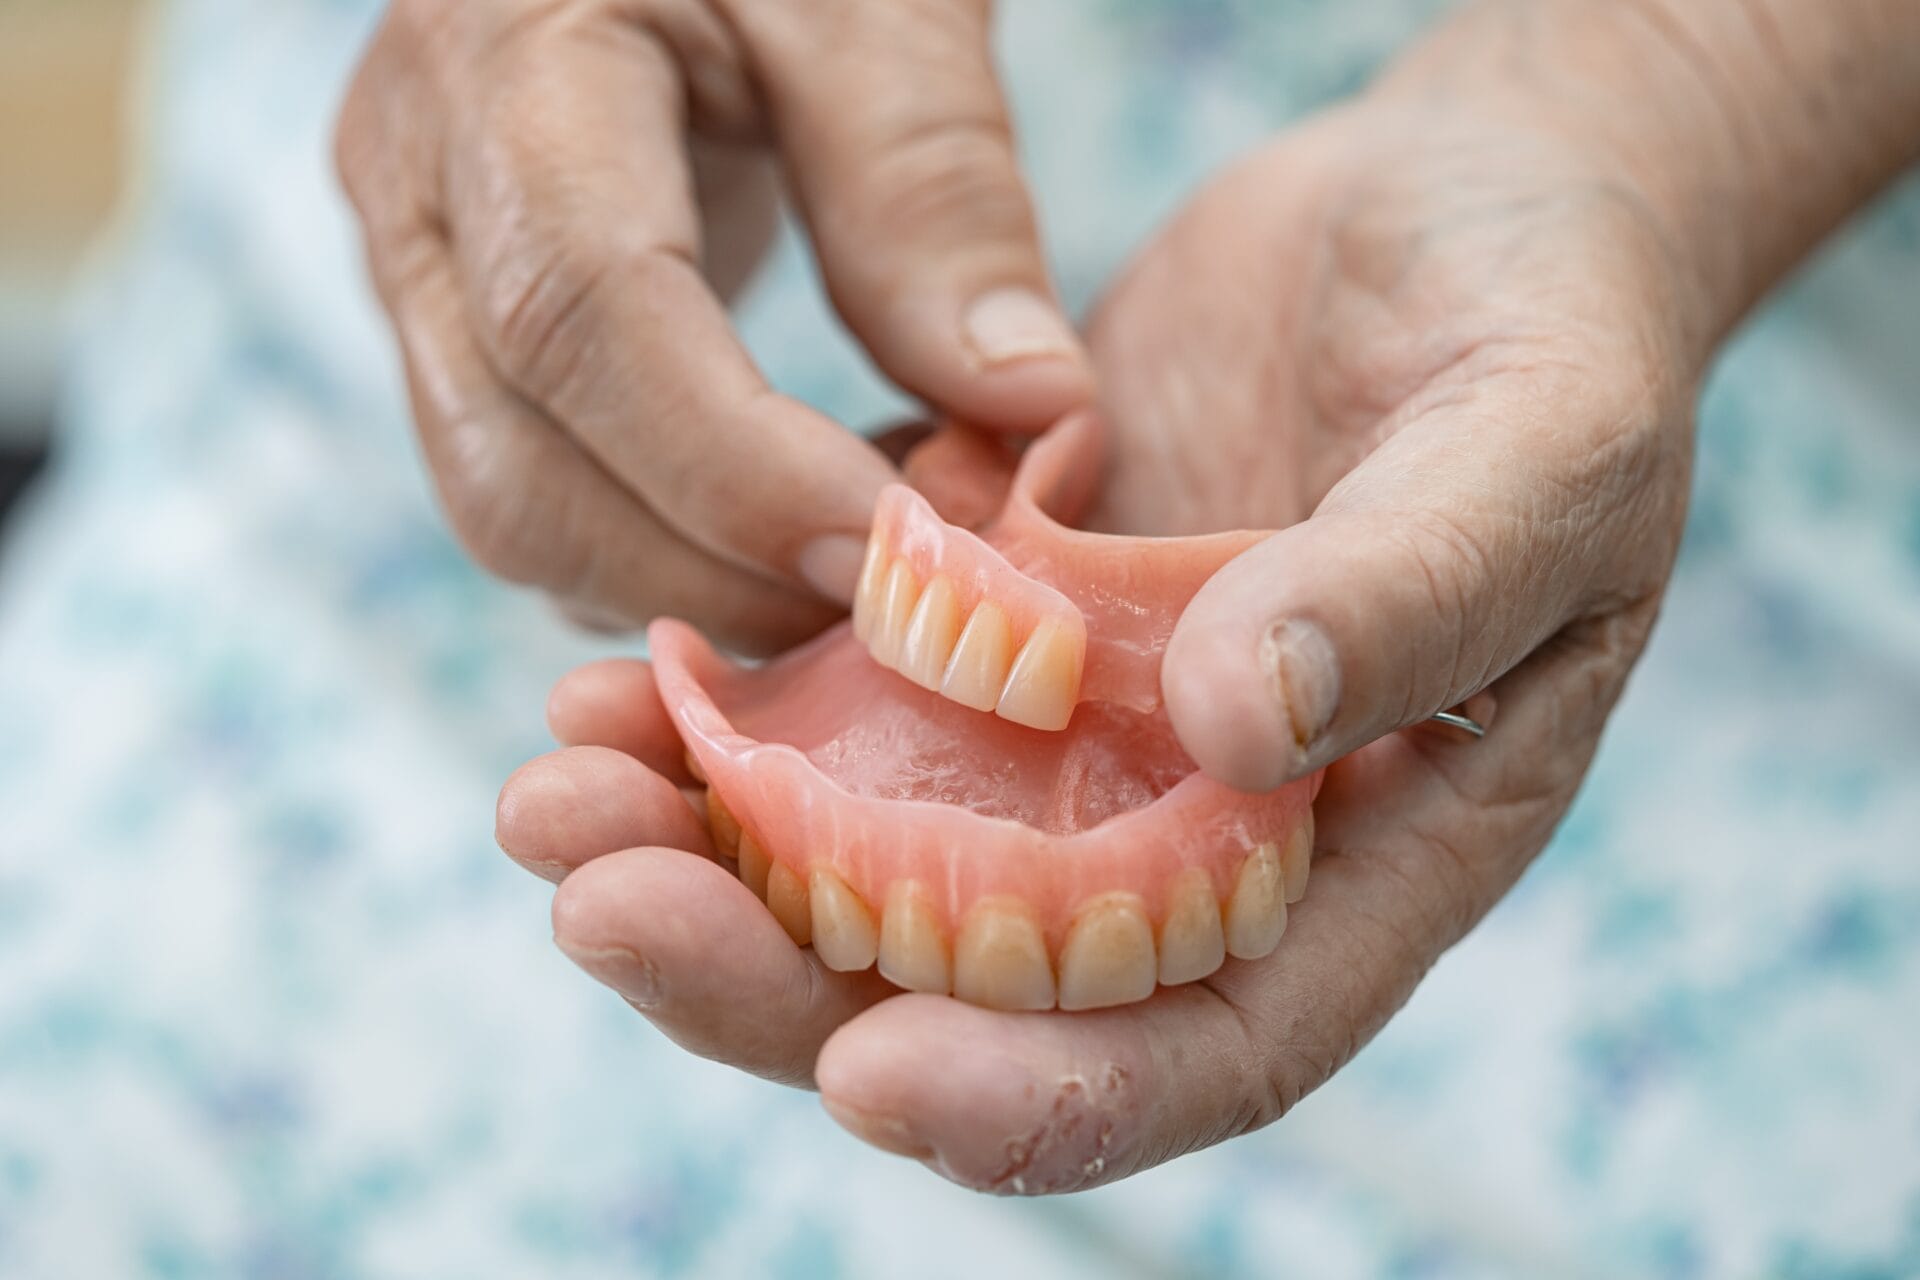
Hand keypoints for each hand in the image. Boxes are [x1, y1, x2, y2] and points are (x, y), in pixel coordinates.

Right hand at [336, 0, 1089, 650]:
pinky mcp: (459, 322)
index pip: (581, 313)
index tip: (894, 551)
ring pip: (510, 509)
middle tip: (904, 607)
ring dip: (695, 588)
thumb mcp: (878, 4)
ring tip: (866, 572)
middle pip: (518, 463)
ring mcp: (418, 263)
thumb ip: (935, 193)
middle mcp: (418, 179)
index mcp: (509, 60)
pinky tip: (794, 537)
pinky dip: (666, 557)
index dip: (734, 471)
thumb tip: (1030, 412)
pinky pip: (536, 493)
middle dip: (717, 575)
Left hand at [497, 84, 1705, 1191]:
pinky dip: (722, 712)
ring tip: (550, 793)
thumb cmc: (1554, 344)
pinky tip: (605, 687)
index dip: (1044, 1098)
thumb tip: (1237, 723)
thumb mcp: (1535, 459)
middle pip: (975, 982)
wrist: (1459, 217)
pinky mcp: (991, 621)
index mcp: (1350, 860)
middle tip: (608, 908)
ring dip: (703, 847)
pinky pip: (844, 702)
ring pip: (870, 854)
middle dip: (784, 975)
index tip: (871, 1079)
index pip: (1202, 1046)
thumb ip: (1409, 595)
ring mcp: (1075, 732)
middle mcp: (1187, 833)